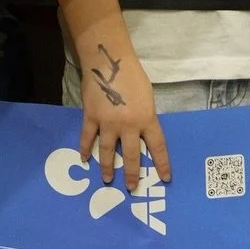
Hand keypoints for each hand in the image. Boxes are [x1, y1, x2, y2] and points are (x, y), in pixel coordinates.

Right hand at [78, 41, 170, 191]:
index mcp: (147, 119)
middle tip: (131, 188)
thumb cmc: (132, 75)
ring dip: (107, 167)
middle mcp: (129, 125)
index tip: (165, 178)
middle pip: (132, 156)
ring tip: (106, 179)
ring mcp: (108, 123)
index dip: (162, 164)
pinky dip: (85, 148)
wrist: (109, 60)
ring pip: (108, 151)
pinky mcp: (91, 117)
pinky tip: (84, 158)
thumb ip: (145, 115)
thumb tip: (141, 130)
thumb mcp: (147, 97)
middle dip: (132, 174)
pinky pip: (88, 137)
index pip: (158, 147)